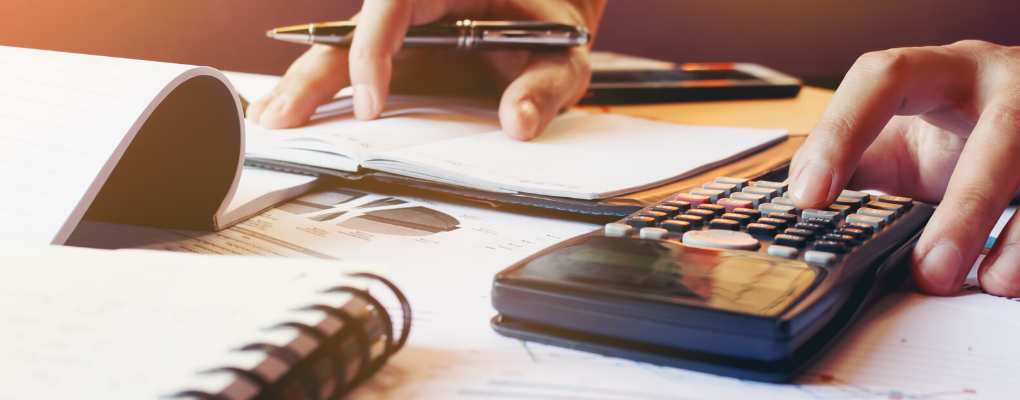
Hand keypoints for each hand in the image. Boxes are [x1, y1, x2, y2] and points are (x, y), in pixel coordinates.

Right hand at [247, 0, 605, 140]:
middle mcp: (417, 3)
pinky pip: (354, 62)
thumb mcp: (564, 52)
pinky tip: (294, 110)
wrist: (552, 5)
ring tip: (270, 119)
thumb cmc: (552, 20)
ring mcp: (404, 26)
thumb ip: (545, 86)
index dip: (373, 50)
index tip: (372, 102)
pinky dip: (324, 87)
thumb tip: (518, 124)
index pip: (395, 2)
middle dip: (315, 73)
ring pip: (341, 45)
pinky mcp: (399, 49)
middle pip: (351, 27)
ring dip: (306, 82)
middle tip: (280, 116)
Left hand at [788, 40, 1019, 296]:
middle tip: (927, 271)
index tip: (809, 195)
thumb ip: (856, 164)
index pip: (884, 79)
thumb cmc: (957, 127)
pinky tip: (1002, 278)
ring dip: (1013, 237)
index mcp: (940, 73)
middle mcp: (1001, 84)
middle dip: (965, 209)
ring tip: (973, 283)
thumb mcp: (899, 138)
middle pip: (999, 135)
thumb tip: (795, 208)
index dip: (843, 133)